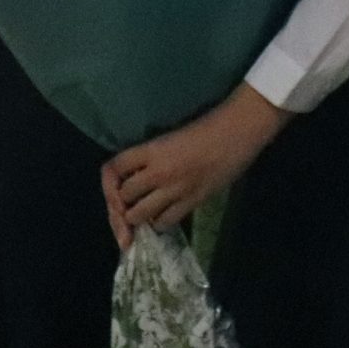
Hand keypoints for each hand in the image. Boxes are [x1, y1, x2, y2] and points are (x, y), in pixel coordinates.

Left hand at [105, 87, 286, 238]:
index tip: (115, 187)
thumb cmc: (209, 125)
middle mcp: (158, 172)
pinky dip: (159, 222)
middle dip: (122, 203)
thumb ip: (151, 156)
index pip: (112, 169)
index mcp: (152, 149)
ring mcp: (175, 189)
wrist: (239, 131)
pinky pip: (165, 221)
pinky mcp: (192, 201)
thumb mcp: (171, 137)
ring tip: (142, 214)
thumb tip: (133, 175)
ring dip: (137, 216)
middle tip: (128, 205)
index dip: (108, 182)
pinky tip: (163, 216)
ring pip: (139, 215)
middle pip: (123, 197)